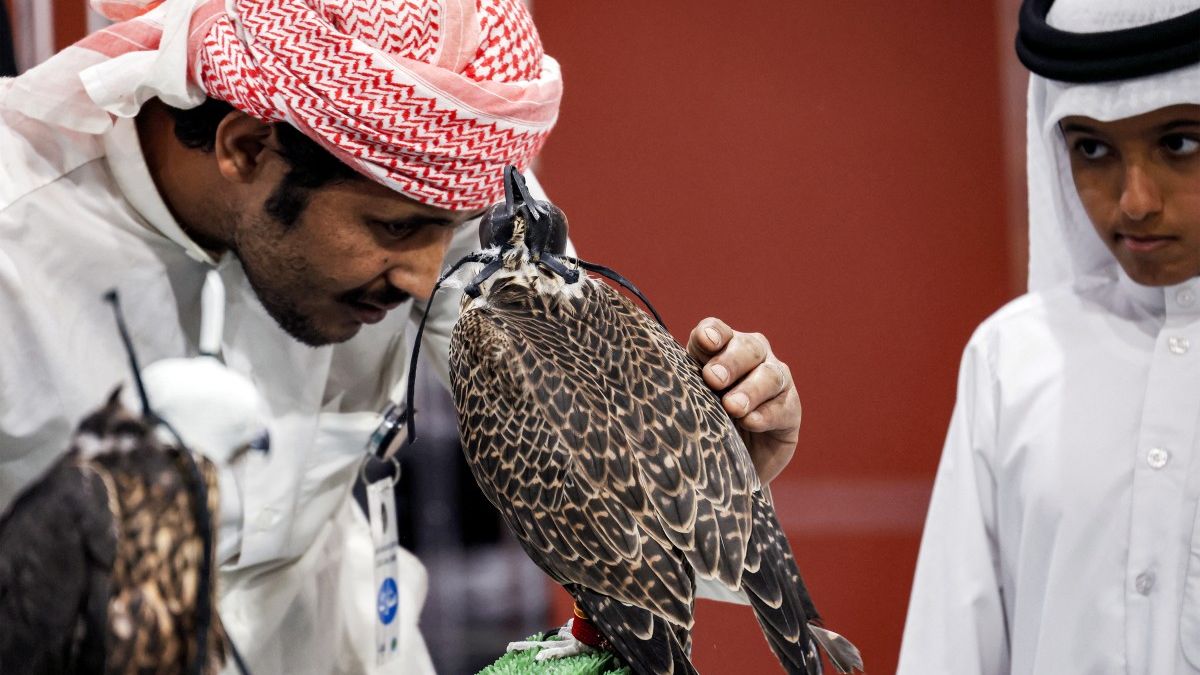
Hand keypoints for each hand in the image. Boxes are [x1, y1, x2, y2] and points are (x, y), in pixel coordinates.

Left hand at [687, 318, 799, 483]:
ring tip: (732, 407)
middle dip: (730, 362)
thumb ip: (680, 382)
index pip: (718, 331)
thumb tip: (653, 373)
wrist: (728, 460)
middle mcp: (753, 356)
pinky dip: (765, 415)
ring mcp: (776, 381)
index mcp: (722, 347)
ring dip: (749, 390)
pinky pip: (782, 408)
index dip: (713, 332)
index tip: (704, 341)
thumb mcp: (688, 399)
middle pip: (748, 348)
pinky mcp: (790, 410)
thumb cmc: (702, 420)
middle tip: (712, 379)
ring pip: (770, 375)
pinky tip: (750, 422)